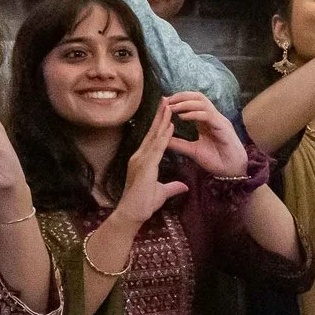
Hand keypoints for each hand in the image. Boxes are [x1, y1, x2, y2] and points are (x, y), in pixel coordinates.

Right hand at [112, 99, 191, 222]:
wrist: (131, 214)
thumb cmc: (142, 205)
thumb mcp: (161, 193)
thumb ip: (172, 187)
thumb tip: (183, 187)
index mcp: (142, 161)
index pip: (153, 139)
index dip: (160, 125)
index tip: (167, 112)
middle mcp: (140, 157)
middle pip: (152, 133)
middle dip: (160, 116)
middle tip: (166, 99)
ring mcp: (141, 160)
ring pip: (154, 136)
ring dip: (162, 120)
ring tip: (169, 105)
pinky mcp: (145, 166)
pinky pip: (157, 148)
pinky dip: (164, 135)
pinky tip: (170, 125)